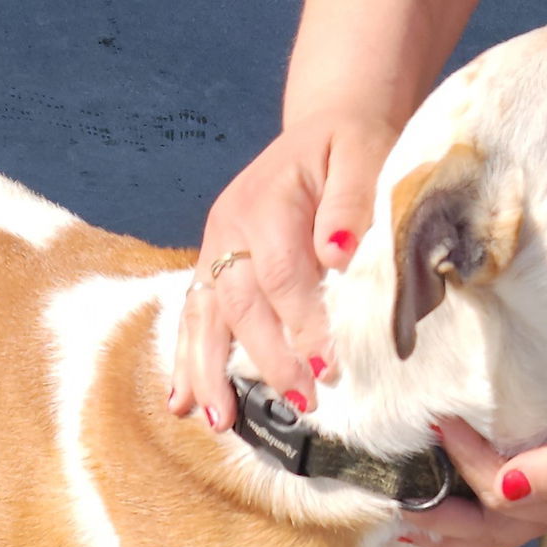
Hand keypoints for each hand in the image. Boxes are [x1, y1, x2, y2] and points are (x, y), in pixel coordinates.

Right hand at [170, 111, 402, 429]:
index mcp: (267, 200)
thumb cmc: (353, 145)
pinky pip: (194, 316)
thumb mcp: (365, 154)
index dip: (302, 324)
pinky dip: (187, 360)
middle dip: (266, 359)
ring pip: (204, 316)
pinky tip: (182, 401)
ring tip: (217, 421)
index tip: (329, 368)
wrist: (330, 125)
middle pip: (239, 303)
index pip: (281, 274)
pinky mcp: (214, 265)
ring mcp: (215, 247)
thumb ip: (351, 201)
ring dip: (208, 372)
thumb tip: (335, 255)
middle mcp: (229, 226)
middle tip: (301, 403)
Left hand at [400, 363, 546, 546]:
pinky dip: (464, 505)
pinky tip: (436, 497)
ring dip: (447, 523)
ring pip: (493, 523)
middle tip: (393, 505)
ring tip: (404, 517)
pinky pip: (500, 501)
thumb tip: (504, 490)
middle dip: (441, 521)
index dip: (468, 465)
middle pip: (491, 527)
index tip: (443, 421)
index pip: (505, 496)